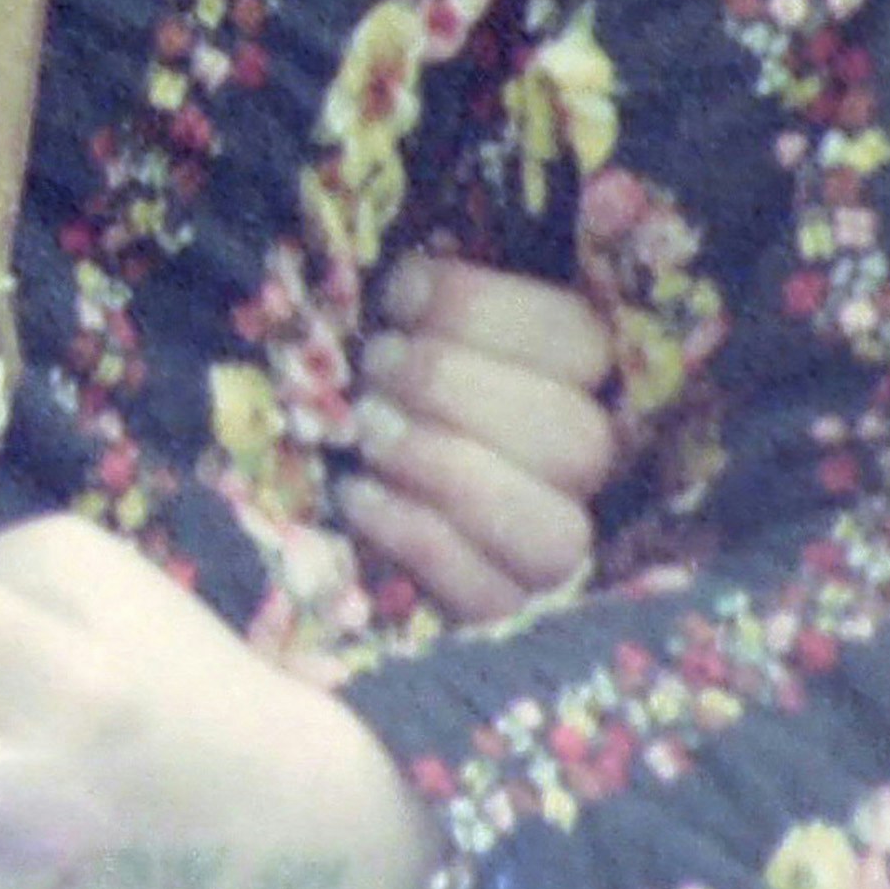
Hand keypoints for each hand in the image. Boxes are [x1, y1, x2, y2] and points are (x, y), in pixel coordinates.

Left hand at [345, 257, 623, 622]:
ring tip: (369, 433)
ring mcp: (551, 549)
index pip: (581, 340)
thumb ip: (417, 300)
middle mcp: (582, 467)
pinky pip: (491, 597)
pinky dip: (417, 539)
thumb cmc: (362, 374)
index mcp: (570, 375)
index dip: (484, 309)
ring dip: (448, 470)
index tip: (397, 296)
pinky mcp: (502, 611)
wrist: (307, 466)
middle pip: (580, 440)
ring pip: (555, 533)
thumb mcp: (390, 319)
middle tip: (375, 370)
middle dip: (458, 391)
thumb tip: (405, 277)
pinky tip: (358, 495)